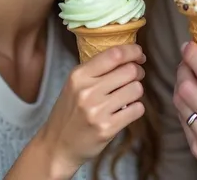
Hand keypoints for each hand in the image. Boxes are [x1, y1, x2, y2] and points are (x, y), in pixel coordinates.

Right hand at [37, 44, 145, 178]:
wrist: (57, 146)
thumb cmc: (70, 111)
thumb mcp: (75, 84)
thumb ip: (97, 68)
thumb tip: (128, 54)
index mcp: (79, 75)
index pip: (114, 54)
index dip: (133, 51)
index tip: (139, 54)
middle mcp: (87, 91)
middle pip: (130, 70)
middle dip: (138, 71)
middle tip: (135, 76)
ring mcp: (97, 111)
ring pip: (136, 89)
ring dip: (136, 91)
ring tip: (127, 95)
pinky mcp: (107, 129)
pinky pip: (137, 109)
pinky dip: (136, 108)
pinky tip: (126, 110)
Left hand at [173, 42, 196, 179]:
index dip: (194, 56)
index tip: (188, 45)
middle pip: (187, 88)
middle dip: (183, 68)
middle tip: (188, 60)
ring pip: (179, 102)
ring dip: (180, 84)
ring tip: (189, 75)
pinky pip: (181, 118)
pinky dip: (184, 102)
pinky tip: (194, 97)